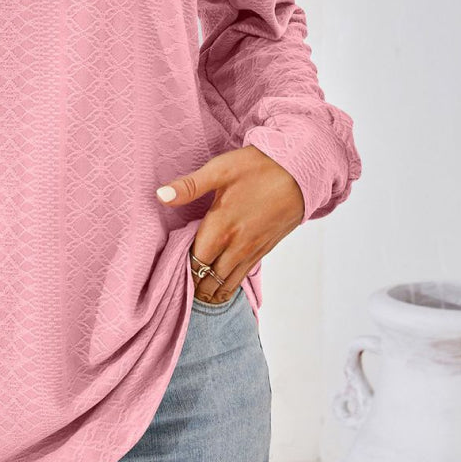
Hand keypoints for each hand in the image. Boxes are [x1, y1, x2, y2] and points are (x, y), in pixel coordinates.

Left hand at [156, 145, 304, 301]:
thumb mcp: (220, 170)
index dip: (181, 271)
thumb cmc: (257, 166)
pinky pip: (244, 276)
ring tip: (198, 295)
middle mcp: (237, 246)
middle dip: (195, 286)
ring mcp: (253, 250)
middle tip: (180, 288)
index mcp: (221, 228)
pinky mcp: (266, 249)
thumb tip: (160, 195)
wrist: (300, 170)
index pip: (194, 263)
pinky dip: (230, 284)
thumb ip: (189, 186)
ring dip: (212, 290)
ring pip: (228, 283)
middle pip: (209, 280)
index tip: (170, 271)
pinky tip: (222, 283)